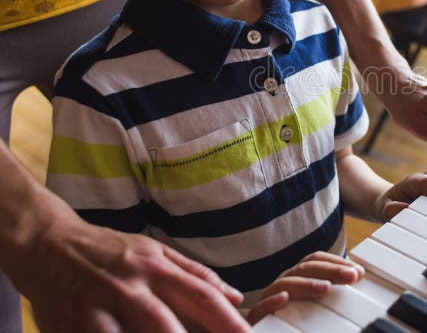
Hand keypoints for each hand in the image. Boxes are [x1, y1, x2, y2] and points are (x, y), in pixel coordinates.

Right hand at [16, 217, 248, 332]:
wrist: (49, 244)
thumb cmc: (110, 250)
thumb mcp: (155, 252)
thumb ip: (195, 274)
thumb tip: (235, 296)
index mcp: (154, 267)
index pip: (199, 296)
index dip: (226, 321)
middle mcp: (128, 287)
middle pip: (163, 326)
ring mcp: (95, 308)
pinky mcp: (68, 326)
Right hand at [246, 252, 364, 323]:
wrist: (259, 329)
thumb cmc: (288, 313)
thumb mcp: (310, 299)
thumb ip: (327, 286)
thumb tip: (356, 277)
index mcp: (297, 276)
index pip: (315, 261)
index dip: (336, 262)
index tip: (357, 271)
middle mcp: (284, 282)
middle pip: (305, 269)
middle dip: (330, 269)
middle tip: (351, 276)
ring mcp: (270, 297)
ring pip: (285, 284)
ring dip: (306, 284)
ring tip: (326, 288)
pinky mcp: (257, 315)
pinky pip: (261, 307)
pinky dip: (272, 301)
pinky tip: (285, 299)